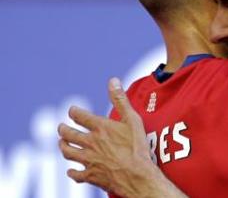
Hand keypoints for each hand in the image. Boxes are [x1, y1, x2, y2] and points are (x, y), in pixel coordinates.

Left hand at [58, 78, 153, 196]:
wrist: (137, 175)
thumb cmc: (137, 147)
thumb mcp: (133, 120)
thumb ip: (121, 100)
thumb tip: (112, 81)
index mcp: (100, 128)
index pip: (79, 116)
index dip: (74, 111)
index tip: (72, 110)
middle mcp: (90, 142)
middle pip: (68, 134)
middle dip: (63, 129)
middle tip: (61, 127)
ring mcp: (88, 159)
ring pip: (68, 152)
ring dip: (63, 146)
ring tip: (62, 143)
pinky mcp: (90, 175)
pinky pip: (75, 173)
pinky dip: (72, 171)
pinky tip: (71, 171)